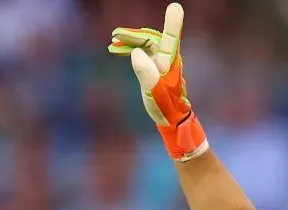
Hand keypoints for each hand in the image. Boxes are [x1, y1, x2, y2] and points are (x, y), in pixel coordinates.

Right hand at [107, 3, 208, 161]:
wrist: (172, 119)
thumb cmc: (165, 107)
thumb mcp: (154, 92)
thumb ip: (146, 73)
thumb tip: (136, 53)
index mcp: (169, 63)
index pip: (170, 39)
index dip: (172, 24)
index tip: (175, 7)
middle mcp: (168, 59)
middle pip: (150, 38)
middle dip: (132, 35)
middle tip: (115, 35)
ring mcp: (162, 62)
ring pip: (145, 44)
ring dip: (130, 41)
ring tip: (113, 42)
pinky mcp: (157, 67)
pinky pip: (143, 51)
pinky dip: (132, 48)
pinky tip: (119, 50)